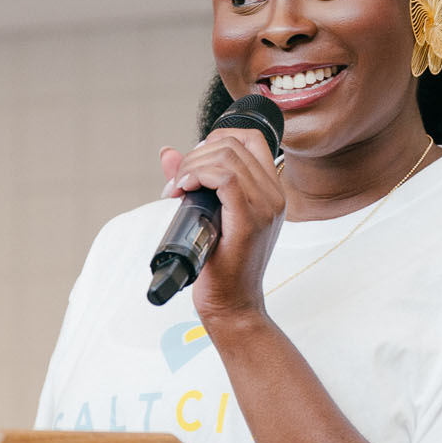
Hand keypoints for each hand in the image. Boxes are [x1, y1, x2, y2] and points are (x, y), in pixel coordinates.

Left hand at [159, 127, 285, 324]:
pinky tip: (184, 191)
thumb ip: (193, 180)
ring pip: (227, 157)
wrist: (233, 304)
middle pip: (233, 144)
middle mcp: (274, 195)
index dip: (216, 139)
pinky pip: (225, 178)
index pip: (251, 139)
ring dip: (192, 166)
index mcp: (270, 191)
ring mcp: (265, 207)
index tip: (194, 162)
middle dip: (196, 155)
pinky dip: (198, 176)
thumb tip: (168, 153)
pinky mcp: (249, 221)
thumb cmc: (222, 266)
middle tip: (178, 182)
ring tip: (178, 189)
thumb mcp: (209, 213)